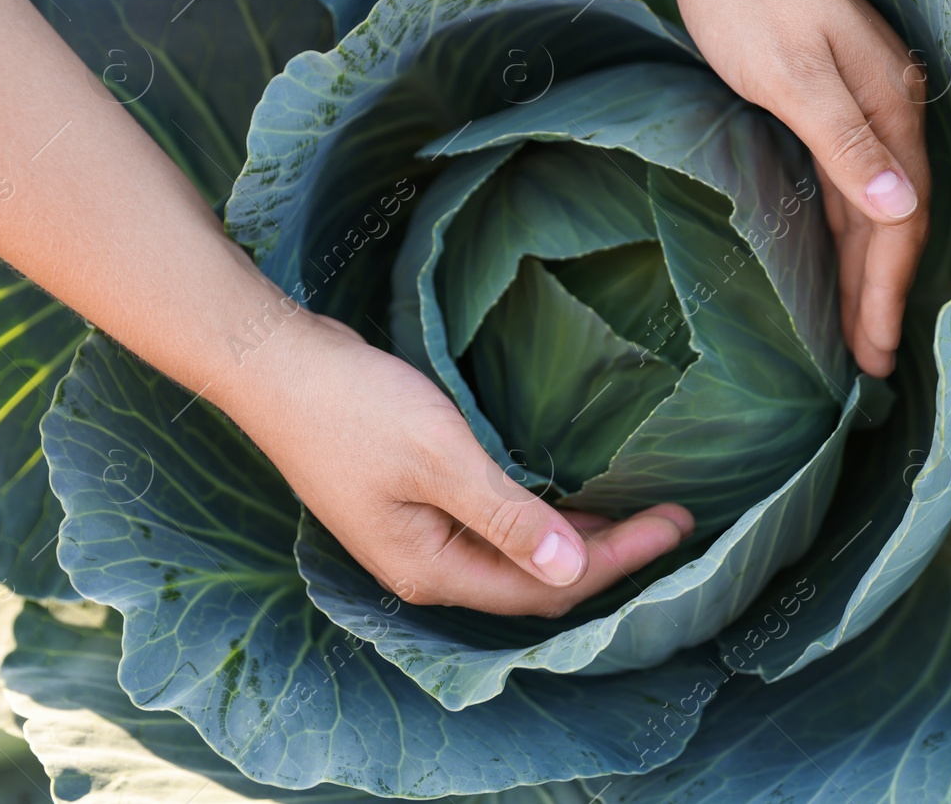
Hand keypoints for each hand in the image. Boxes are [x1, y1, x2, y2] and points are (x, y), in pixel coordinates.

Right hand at [216, 309, 693, 615]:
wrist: (274, 364)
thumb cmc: (353, 407)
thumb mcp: (441, 460)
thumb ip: (509, 518)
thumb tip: (574, 569)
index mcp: (431, 569)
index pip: (546, 587)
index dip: (617, 561)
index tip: (676, 526)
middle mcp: (426, 566)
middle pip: (534, 581)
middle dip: (607, 555)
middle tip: (673, 522)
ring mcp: (417, 536)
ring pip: (515, 554)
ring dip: (576, 537)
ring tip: (638, 514)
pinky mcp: (413, 502)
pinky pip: (493, 526)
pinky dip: (539, 516)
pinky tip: (571, 497)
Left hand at [661, 0, 929, 377]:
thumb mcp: (794, 73)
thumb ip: (846, 143)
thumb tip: (902, 213)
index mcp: (890, 106)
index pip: (899, 221)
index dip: (888, 291)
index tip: (875, 354)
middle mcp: (886, 110)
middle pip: (892, 223)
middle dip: (881, 298)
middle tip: (871, 371)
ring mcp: (858, 107)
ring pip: (868, 210)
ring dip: (863, 274)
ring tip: (856, 338)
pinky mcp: (823, 105)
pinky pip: (843, 188)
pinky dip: (842, 236)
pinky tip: (832, 266)